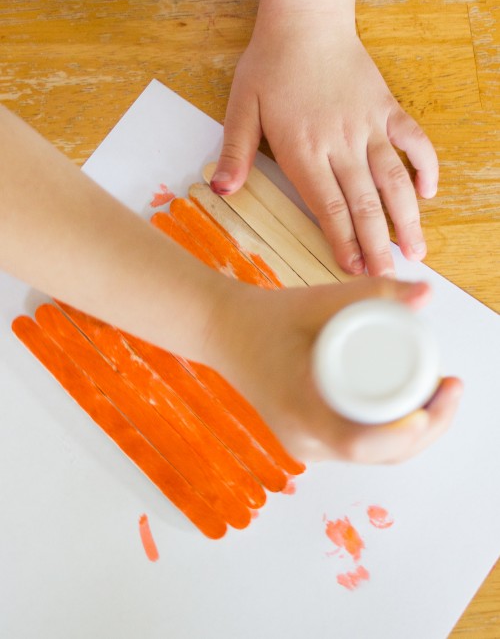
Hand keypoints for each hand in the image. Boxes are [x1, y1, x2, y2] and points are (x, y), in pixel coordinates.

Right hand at [207, 278, 461, 462]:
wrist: (224, 334)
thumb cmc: (266, 318)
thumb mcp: (317, 300)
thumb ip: (372, 293)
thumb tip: (427, 294)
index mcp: (298, 409)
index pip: (359, 442)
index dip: (404, 431)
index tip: (436, 400)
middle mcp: (303, 439)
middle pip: (378, 454)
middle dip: (427, 427)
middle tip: (451, 386)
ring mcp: (306, 445)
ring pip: (373, 454)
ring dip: (414, 430)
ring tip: (438, 392)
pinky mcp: (311, 440)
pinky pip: (361, 447)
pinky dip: (392, 432)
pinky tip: (413, 406)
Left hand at [211, 14, 437, 276]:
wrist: (305, 21)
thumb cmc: (271, 64)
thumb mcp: (241, 107)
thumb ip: (236, 152)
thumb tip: (222, 191)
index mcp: (304, 149)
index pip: (328, 207)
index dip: (343, 242)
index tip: (353, 271)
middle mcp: (340, 143)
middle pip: (363, 202)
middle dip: (376, 243)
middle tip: (387, 277)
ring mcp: (368, 125)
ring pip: (393, 179)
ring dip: (406, 217)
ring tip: (416, 249)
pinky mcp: (386, 108)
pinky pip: (414, 139)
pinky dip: (425, 165)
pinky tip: (428, 192)